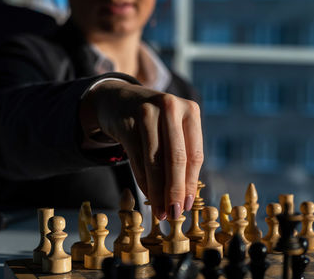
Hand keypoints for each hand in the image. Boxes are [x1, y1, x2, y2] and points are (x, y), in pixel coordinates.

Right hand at [80, 80, 203, 219]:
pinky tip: (148, 196)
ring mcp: (148, 113)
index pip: (194, 155)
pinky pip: (137, 159)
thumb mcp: (174, 130)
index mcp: (191, 111)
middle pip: (176, 159)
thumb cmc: (156, 122)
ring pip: (154, 162)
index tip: (186, 206)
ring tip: (160, 211)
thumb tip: (186, 198)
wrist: (119, 100)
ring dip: (157, 192)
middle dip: (175, 191)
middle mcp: (171, 108)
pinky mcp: (128, 122)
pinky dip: (144, 182)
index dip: (191, 184)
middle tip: (174, 214)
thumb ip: (183, 156)